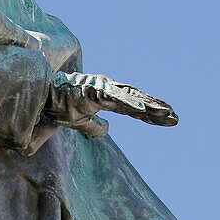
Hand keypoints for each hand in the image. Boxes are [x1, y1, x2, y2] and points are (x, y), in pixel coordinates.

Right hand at [48, 72, 177, 137]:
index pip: (135, 108)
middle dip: (158, 109)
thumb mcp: (80, 123)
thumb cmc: (60, 106)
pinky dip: (131, 102)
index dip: (152, 115)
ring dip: (150, 105)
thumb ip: (94, 127)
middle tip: (177, 119)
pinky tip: (144, 108)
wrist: (42, 96)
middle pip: (139, 101)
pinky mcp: (95, 88)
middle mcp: (109, 90)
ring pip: (132, 97)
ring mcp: (103, 88)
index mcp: (108, 98)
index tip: (169, 120)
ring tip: (167, 113)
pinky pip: (116, 97)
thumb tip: (107, 131)